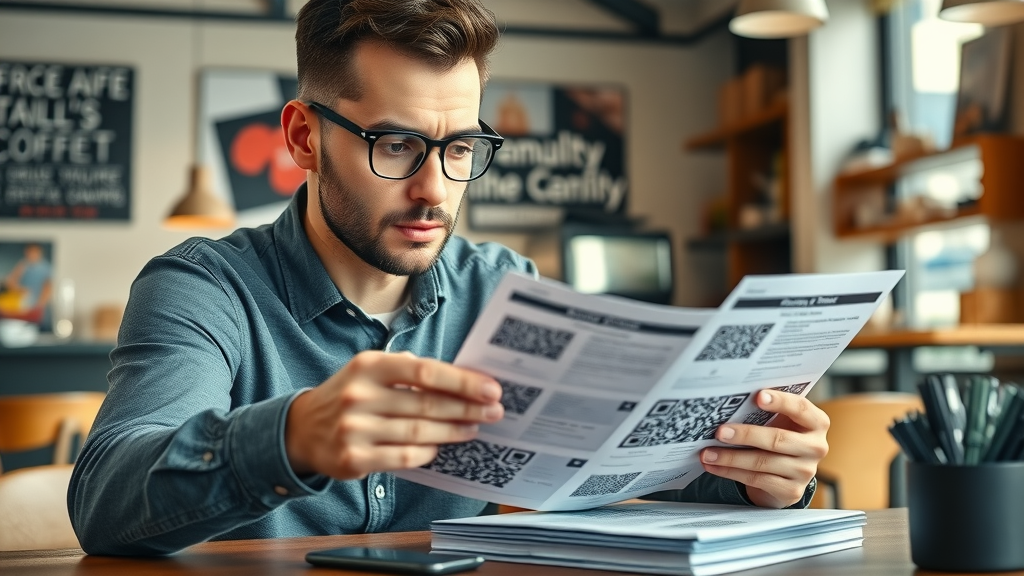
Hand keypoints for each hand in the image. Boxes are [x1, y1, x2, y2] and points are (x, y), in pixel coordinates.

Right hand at [285, 351, 503, 478]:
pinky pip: (403, 458)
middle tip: (494, 411)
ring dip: (452, 432)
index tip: (491, 388)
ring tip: (473, 428)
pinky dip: (427, 453)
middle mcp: (359, 395)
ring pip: (419, 433)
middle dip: (467, 408)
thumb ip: (410, 370)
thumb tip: (462, 378)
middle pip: (427, 404)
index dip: (462, 381)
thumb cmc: (350, 395)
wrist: (302, 429)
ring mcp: (354, 429)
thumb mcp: (372, 371)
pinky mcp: (353, 459)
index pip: (425, 372)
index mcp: (369, 366)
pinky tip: (440, 448)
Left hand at [699, 390, 828, 507]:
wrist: (787, 474)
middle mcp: (815, 447)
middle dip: (745, 435)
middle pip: (778, 439)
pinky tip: (714, 466)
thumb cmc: (780, 436)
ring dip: (730, 458)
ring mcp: (805, 471)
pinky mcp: (791, 491)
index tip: (758, 396)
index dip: (780, 402)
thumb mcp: (781, 421)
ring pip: (762, 463)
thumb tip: (734, 401)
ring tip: (707, 453)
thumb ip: (768, 410)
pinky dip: (731, 472)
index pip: (801, 408)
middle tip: (720, 432)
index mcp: (816, 423)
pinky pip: (756, 480)